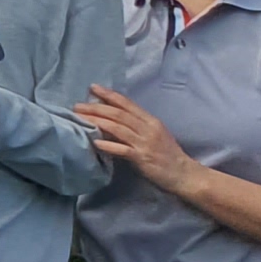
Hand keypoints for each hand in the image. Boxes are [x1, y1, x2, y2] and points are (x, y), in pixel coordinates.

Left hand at [75, 85, 195, 194]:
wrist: (184, 174)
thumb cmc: (166, 154)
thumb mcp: (153, 134)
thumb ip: (136, 125)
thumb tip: (111, 118)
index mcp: (151, 121)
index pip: (127, 104)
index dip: (109, 95)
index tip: (92, 87)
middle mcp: (148, 128)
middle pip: (119, 114)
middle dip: (96, 108)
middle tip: (77, 106)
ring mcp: (146, 143)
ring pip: (118, 128)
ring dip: (97, 122)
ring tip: (80, 119)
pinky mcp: (143, 158)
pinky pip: (123, 149)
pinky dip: (108, 145)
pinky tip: (95, 142)